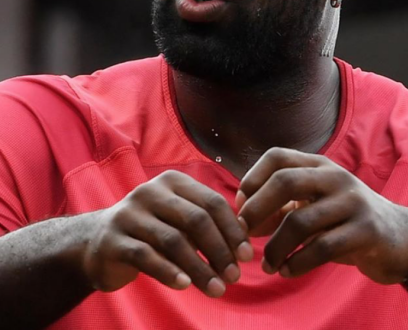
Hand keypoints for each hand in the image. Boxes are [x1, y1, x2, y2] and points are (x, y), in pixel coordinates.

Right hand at [81, 170, 252, 296]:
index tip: (247, 255)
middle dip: (220, 250)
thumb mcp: (179, 219)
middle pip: (196, 219)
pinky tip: (186, 285)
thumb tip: (244, 243)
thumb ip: (207, 225)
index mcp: (173, 182)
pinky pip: (147, 257)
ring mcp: (129, 214)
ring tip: (217, 289)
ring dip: (200, 268)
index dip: (232, 229)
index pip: (212, 202)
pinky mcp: (113, 240)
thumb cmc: (151, 231)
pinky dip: (170, 272)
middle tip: (235, 276)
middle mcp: (151, 192)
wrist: (97, 243)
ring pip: (174, 241)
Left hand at [237, 148, 407, 283]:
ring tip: (268, 265)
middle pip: (285, 181)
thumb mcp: (315, 204)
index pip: (277, 156)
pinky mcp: (366, 231)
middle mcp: (336, 177)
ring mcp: (353, 202)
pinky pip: (321, 248)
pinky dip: (297, 263)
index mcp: (320, 165)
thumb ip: (282, 206)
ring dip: (275, 247)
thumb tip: (244, 217)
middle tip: (244, 233)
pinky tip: (288, 271)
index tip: (240, 205)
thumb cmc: (346, 220)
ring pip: (300, 221)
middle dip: (257, 209)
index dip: (253, 178)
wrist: (400, 237)